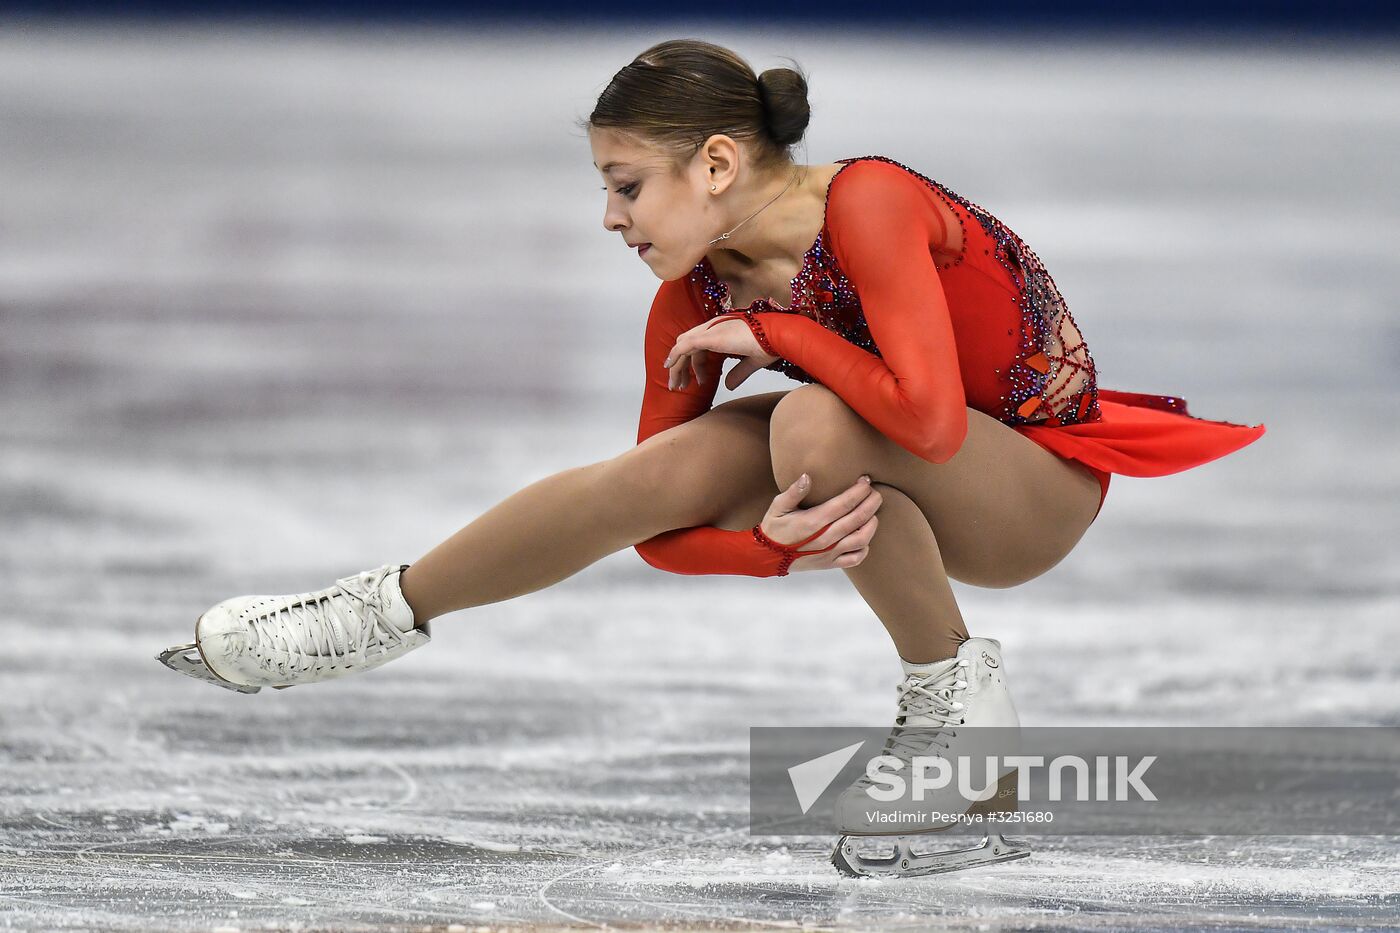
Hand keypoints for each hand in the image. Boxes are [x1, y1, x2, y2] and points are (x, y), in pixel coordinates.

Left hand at [662, 316, 778, 391]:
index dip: (697, 364)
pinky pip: (685, 346)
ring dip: (677, 366)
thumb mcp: (752, 362)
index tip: (700, 381)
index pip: (700, 345)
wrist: (777, 335)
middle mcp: (714, 328)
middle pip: (688, 346)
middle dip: (682, 367)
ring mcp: (710, 330)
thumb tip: (728, 386)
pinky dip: (675, 356)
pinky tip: (670, 367)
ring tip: (676, 386)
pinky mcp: (709, 337)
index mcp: (723, 331)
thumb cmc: (770, 343)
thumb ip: (738, 373)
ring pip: (683, 347)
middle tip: (681, 386)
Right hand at [760, 474, 882, 572]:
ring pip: (861, 539)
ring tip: (873, 513)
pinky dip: (865, 548)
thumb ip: (794, 491)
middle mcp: (825, 538)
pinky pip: (855, 558)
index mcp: (813, 521)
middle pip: (857, 518)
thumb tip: (807, 476)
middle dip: (871, 502)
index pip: (844, 503)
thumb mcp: (778, 506)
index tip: (866, 481)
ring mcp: (829, 552)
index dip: (859, 491)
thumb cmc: (774, 528)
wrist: (767, 556)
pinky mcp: (830, 563)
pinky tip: (864, 538)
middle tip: (876, 493)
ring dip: (872, 524)